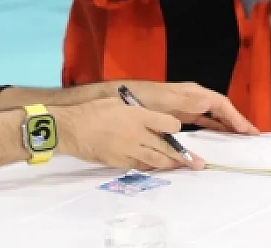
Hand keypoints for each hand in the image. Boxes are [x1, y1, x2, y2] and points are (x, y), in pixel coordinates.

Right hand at [51, 98, 195, 170]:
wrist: (71, 128)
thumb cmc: (93, 111)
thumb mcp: (118, 102)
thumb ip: (139, 110)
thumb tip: (155, 117)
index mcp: (138, 115)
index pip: (168, 123)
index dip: (174, 127)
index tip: (176, 129)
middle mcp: (137, 133)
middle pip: (166, 147)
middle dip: (185, 157)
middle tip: (199, 163)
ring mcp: (129, 149)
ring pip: (156, 160)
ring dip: (171, 165)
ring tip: (184, 168)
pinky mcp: (119, 161)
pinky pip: (140, 166)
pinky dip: (150, 167)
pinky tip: (157, 167)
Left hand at [117, 81, 258, 135]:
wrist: (123, 99)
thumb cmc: (143, 98)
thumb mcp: (163, 99)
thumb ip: (185, 101)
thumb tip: (207, 103)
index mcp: (194, 93)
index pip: (221, 104)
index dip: (235, 117)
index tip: (247, 130)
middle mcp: (194, 98)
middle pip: (222, 109)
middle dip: (237, 121)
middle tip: (252, 136)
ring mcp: (188, 106)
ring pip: (215, 116)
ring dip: (228, 125)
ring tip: (242, 137)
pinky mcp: (181, 115)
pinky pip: (204, 121)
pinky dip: (215, 127)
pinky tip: (220, 136)